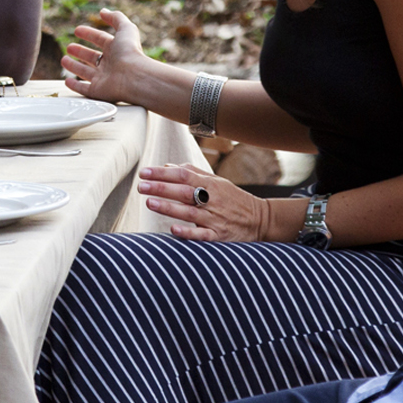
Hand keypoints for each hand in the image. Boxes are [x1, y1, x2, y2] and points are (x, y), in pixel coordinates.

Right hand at [62, 8, 149, 103]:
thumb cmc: (131, 53)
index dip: (89, 34)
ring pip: (86, 72)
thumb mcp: (126, 29)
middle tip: (69, 47)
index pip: (100, 39)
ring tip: (64, 60)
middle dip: (80, 52)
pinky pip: (84, 89)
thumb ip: (116, 18)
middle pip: (92, 57)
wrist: (135, 78)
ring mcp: (104, 79)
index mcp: (116, 49)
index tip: (77, 30)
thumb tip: (103, 11)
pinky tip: (67, 81)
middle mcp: (110, 64)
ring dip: (74, 67)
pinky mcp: (98, 92)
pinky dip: (75, 86)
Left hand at [138, 162, 266, 241]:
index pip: (182, 175)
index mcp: (210, 184)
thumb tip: (166, 166)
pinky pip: (203, 235)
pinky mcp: (220, 236)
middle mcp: (212, 199)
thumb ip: (192, 172)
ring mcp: (216, 218)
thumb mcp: (216, 181)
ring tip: (149, 202)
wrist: (262, 220)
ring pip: (190, 212)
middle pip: (183, 192)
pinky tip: (173, 230)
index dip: (162, 173)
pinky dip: (188, 232)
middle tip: (140, 186)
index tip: (143, 172)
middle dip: (160, 188)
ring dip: (169, 208)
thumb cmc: (233, 198)